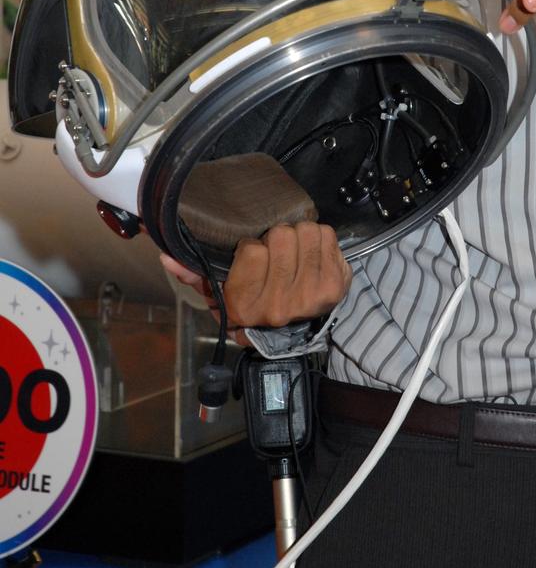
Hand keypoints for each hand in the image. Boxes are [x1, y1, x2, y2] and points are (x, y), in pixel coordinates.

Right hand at [160, 223, 352, 331]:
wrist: (293, 335)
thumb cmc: (254, 309)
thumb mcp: (219, 297)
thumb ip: (193, 275)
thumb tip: (167, 257)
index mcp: (247, 305)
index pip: (252, 250)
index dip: (252, 247)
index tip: (254, 257)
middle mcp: (279, 304)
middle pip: (281, 236)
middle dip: (278, 238)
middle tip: (277, 252)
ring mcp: (312, 295)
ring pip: (306, 232)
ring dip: (300, 236)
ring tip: (296, 251)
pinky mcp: (335, 286)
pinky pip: (327, 236)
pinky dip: (321, 239)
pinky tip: (313, 254)